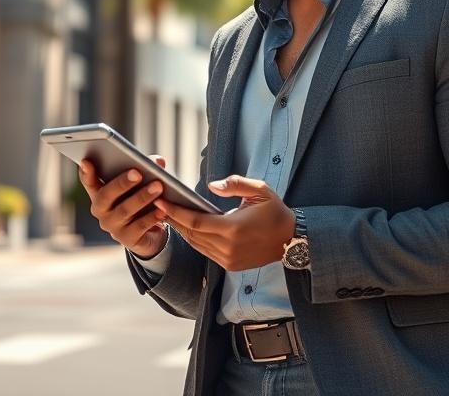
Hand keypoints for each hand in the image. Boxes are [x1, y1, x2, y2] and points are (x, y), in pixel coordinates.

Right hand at [78, 155, 168, 258]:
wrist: (149, 232)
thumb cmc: (141, 201)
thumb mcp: (142, 184)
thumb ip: (147, 169)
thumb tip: (157, 161)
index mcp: (100, 193)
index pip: (89, 182)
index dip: (86, 173)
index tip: (86, 161)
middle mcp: (101, 210)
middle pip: (106, 195)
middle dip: (122, 183)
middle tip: (137, 172)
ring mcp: (112, 226)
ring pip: (125, 210)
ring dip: (142, 197)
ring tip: (158, 186)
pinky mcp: (127, 239)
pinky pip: (139, 226)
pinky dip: (151, 217)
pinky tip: (162, 209)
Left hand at [154, 175, 294, 271]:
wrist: (291, 240)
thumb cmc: (275, 212)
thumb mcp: (260, 190)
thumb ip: (235, 184)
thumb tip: (211, 185)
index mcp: (233, 228)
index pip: (195, 220)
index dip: (176, 211)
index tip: (161, 201)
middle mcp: (228, 247)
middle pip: (191, 233)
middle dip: (174, 220)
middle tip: (158, 206)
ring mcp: (228, 259)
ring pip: (196, 244)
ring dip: (182, 230)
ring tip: (169, 215)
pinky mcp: (230, 265)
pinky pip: (205, 252)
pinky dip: (194, 240)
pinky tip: (188, 228)